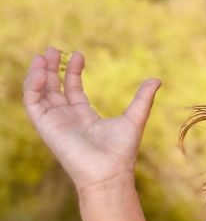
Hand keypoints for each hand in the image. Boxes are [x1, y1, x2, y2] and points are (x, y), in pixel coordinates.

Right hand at [23, 47, 160, 194]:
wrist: (108, 171)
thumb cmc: (121, 151)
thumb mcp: (134, 118)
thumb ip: (143, 99)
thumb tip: (157, 79)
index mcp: (85, 117)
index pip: (73, 90)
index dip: (73, 72)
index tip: (79, 54)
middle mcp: (68, 119)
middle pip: (54, 88)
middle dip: (52, 68)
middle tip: (53, 48)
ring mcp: (55, 122)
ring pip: (41, 92)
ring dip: (39, 73)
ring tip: (44, 54)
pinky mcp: (45, 126)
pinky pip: (33, 101)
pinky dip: (33, 85)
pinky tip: (40, 70)